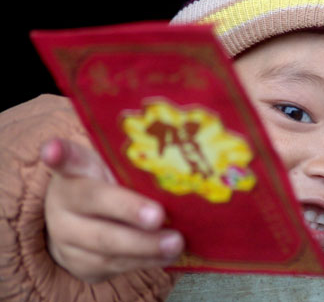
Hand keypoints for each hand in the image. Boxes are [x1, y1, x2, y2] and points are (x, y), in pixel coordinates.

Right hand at [43, 138, 183, 282]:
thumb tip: (178, 165)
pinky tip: (167, 255)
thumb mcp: (113, 168)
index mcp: (74, 172)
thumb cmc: (111, 186)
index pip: (66, 159)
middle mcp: (63, 204)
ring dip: (144, 246)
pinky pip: (114, 266)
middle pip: (94, 204)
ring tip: (174, 243)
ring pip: (105, 245)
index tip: (52, 150)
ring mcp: (67, 238)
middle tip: (159, 216)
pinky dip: (144, 261)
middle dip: (129, 212)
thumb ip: (132, 165)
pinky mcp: (80, 264)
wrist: (80, 223)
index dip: (59, 154)